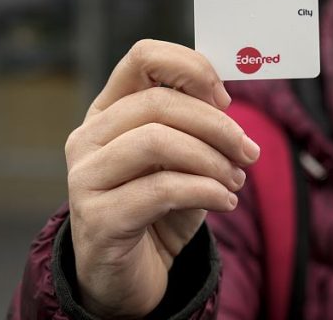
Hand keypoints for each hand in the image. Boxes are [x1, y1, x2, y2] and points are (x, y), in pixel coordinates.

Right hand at [64, 40, 259, 317]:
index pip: (143, 57)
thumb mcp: (183, 159)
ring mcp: (84, 177)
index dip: (191, 68)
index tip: (225, 99)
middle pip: (158, 101)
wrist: (130, 275)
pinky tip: (225, 201)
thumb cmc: (159, 209)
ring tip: (236, 180)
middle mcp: (88, 138)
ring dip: (212, 160)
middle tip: (248, 151)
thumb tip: (224, 103)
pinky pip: (161, 190)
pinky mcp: (97, 218)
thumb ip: (196, 126)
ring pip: (157, 141)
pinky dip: (206, 191)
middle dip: (216, 124)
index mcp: (108, 111)